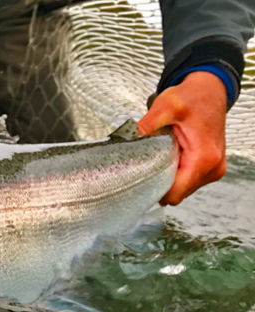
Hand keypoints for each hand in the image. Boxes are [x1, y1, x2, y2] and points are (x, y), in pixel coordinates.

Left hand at [138, 71, 227, 205]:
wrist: (210, 89)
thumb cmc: (192, 97)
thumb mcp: (165, 106)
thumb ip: (146, 125)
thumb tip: (126, 142)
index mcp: (204, 158)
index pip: (174, 194)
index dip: (153, 189)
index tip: (138, 177)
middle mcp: (212, 168)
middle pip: (176, 194)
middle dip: (158, 181)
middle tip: (147, 161)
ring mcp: (213, 169)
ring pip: (180, 189)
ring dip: (166, 175)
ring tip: (161, 154)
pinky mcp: (209, 167)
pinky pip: (186, 180)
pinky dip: (174, 171)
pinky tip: (168, 155)